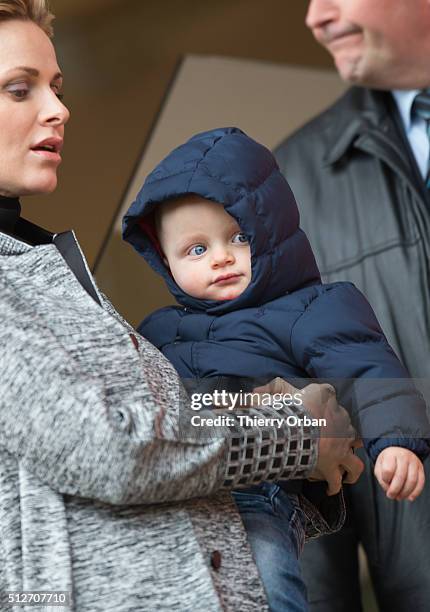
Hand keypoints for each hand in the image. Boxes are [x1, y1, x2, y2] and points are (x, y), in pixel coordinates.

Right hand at [253, 379, 363, 494]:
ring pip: (353, 458)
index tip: (316, 409)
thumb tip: (257, 391)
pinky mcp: (333, 464)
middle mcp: (341, 421)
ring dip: (350, 466)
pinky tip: (330, 488)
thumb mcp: (281, 391)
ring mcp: (340, 445)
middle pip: (348, 427)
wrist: (295, 428)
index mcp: (327, 399)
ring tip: (345, 471)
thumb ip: (274, 387)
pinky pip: (337, 479)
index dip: (324, 402)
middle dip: (342, 435)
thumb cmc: (288, 408)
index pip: (329, 394)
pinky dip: (334, 485)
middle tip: (330, 442)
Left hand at [374, 447, 424, 500]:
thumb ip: (381, 478)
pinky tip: (410, 497)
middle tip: (391, 495)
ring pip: (412, 480)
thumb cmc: (388, 460)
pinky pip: (421, 482)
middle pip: (400, 476)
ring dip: (405, 493)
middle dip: (395, 490)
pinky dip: (416, 492)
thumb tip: (389, 490)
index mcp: (391, 455)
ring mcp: (414, 462)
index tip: (385, 481)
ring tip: (399, 497)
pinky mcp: (421, 468)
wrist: (399, 450)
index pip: (388, 470)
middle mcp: (403, 457)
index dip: (385, 479)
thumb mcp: (379, 466)